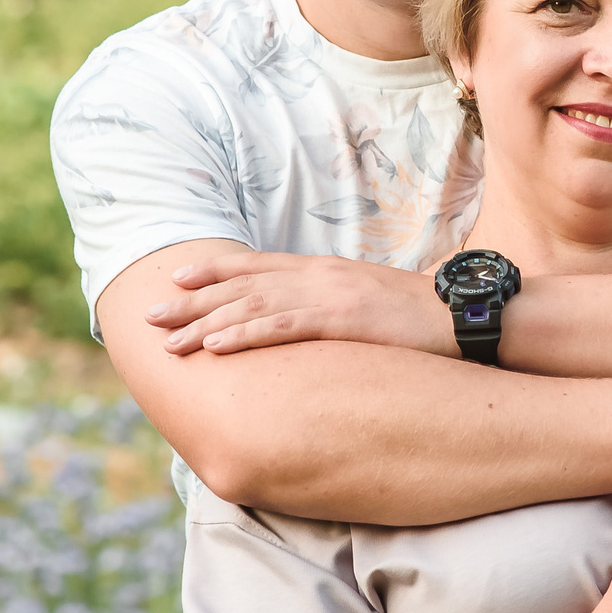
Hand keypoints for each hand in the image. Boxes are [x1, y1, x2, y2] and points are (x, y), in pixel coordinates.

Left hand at [145, 253, 455, 357]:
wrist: (462, 314)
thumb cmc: (420, 317)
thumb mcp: (367, 303)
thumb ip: (333, 305)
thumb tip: (308, 320)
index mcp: (323, 270)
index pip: (256, 266)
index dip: (212, 271)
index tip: (175, 278)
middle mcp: (317, 275)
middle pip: (240, 285)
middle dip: (191, 301)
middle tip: (149, 315)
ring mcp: (328, 295)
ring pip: (251, 305)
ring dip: (204, 324)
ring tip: (168, 341)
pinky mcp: (341, 319)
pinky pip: (282, 327)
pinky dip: (244, 334)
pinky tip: (215, 346)